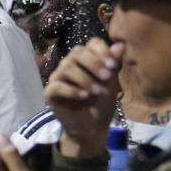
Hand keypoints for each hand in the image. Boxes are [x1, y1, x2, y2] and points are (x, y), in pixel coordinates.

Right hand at [44, 39, 124, 153]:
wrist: (91, 127)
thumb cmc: (101, 103)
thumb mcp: (111, 83)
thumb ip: (114, 64)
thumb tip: (120, 44)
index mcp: (86, 59)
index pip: (92, 43)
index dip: (102, 52)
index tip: (112, 66)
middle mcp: (70, 64)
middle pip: (77, 52)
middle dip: (94, 64)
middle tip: (106, 77)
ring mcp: (58, 77)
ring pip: (67, 67)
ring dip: (85, 79)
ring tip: (97, 91)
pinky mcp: (50, 92)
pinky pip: (57, 85)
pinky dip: (72, 90)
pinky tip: (84, 96)